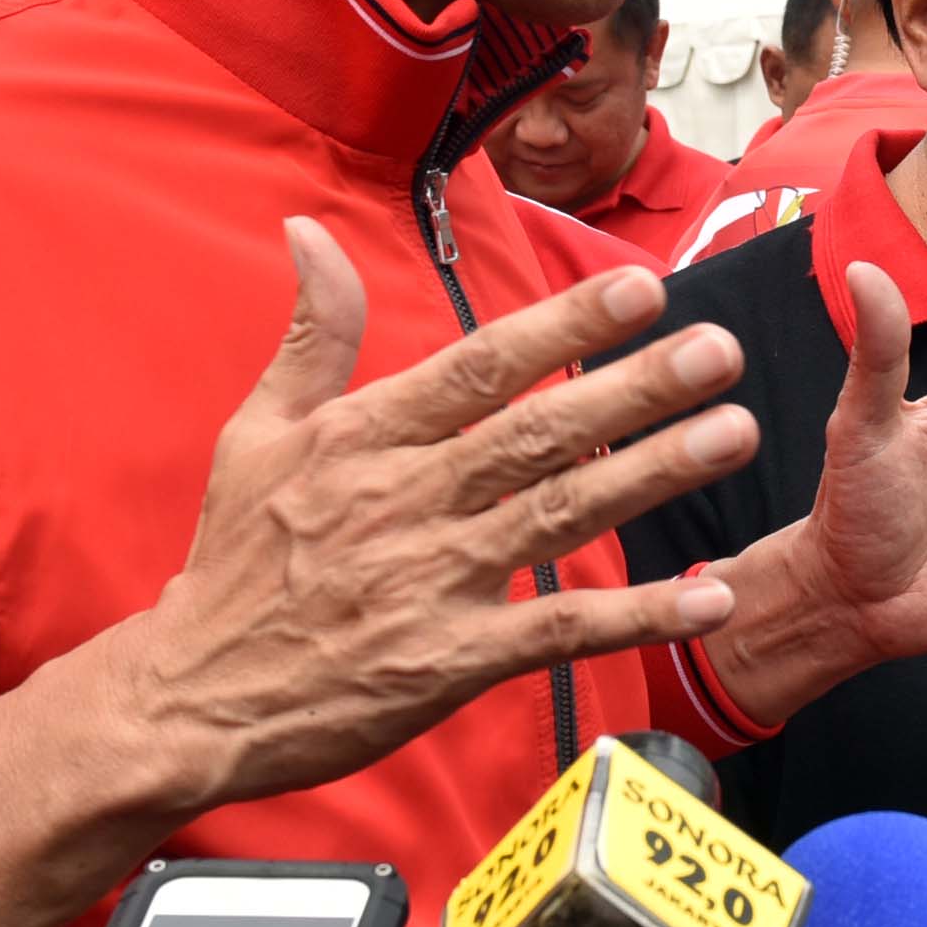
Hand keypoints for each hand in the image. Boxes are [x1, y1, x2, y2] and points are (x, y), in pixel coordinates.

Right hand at [0, 225, 755, 926]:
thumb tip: (309, 230)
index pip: (479, 368)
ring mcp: (431, 583)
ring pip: (560, 517)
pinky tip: (708, 595)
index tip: (639, 287)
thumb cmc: (236, 561)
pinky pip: (559, 632)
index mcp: (363, 439)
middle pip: (536, 433)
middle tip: (718, 348)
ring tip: (732, 432)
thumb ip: (310, 332)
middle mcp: (404, 501)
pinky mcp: (449, 663)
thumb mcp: (258, 432)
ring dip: (652, 475)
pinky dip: (639, 616)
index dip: (562, 325)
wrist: (194, 697)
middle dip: (634, 387)